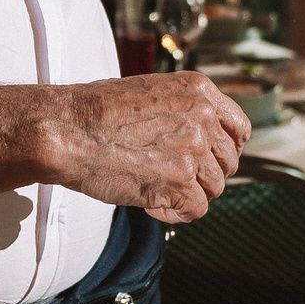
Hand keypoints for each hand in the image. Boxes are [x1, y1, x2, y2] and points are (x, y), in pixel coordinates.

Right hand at [54, 72, 249, 223]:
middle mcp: (201, 116)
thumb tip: (193, 137)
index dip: (225, 149)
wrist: (65, 129)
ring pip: (214, 187)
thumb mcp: (148, 93)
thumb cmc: (92, 112)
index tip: (210, 160)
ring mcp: (193, 148)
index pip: (239, 127)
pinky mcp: (180, 180)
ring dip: (188, 195)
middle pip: (227, 161)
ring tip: (156, 190)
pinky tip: (152, 205)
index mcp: (197, 90)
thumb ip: (180, 111)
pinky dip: (175, 213)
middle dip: (204, 175)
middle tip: (174, 179)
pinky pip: (196, 209)